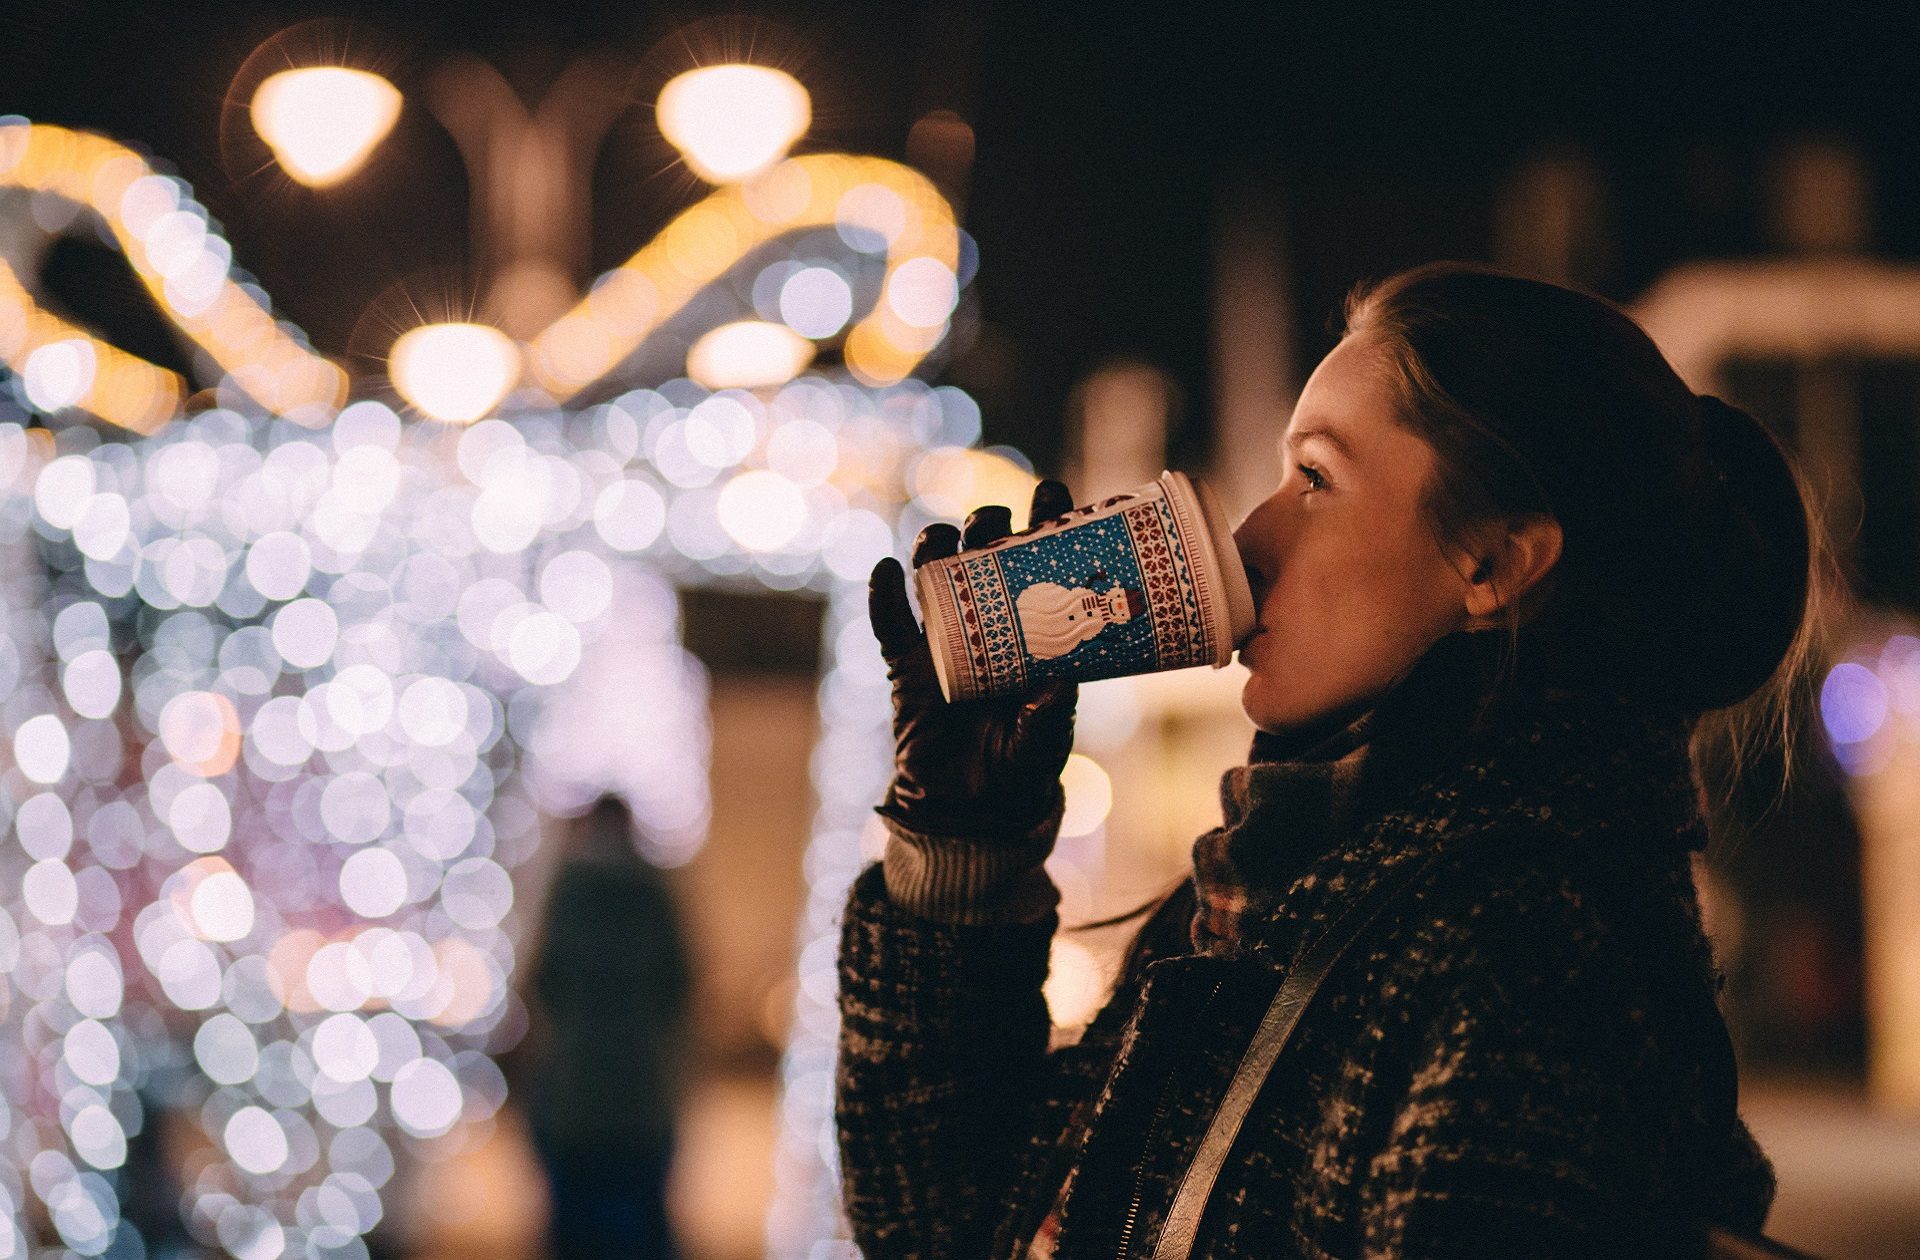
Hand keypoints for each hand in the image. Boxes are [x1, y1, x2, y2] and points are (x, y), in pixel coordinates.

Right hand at [869, 479, 1078, 836]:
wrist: (969, 810)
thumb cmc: (1018, 767)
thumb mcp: (1043, 742)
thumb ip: (1049, 715)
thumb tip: (1060, 682)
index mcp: (1031, 631)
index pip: (1040, 565)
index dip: (1044, 524)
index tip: (1052, 493)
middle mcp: (987, 625)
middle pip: (983, 557)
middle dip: (987, 526)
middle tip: (996, 521)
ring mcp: (943, 641)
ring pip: (934, 577)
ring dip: (935, 548)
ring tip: (941, 538)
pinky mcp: (905, 666)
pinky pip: (889, 625)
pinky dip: (883, 596)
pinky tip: (884, 571)